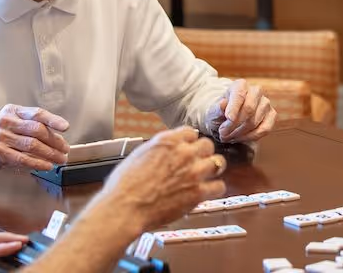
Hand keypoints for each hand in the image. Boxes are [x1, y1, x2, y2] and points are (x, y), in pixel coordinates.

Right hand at [0, 104, 69, 175]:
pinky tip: (46, 165)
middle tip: (65, 149)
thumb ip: (31, 126)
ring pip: (32, 145)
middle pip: (37, 130)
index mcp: (13, 111)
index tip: (65, 127)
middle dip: (55, 141)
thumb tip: (57, 136)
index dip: (53, 120)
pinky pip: (22, 158)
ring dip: (50, 153)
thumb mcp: (12, 125)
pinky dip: (37, 163)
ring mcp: (0, 136)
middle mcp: (6, 121)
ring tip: (60, 159)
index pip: (37, 113)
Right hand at [95, 126, 227, 230]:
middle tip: (197, 163)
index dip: (189, 142)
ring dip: (212, 169)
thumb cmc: (123, 187)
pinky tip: (207, 192)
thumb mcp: (138, 155)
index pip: (190, 132)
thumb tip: (165, 152)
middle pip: (207, 145)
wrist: (125, 208)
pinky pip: (219, 186)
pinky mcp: (198, 192)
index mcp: (167, 141)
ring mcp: (193, 172)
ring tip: (206, 176)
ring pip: (218, 162)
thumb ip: (158, 150)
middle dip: (203, 153)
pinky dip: (214, 189)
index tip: (188, 149)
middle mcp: (183, 153)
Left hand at [205, 79, 276, 142]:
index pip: (240, 95)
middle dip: (234, 125)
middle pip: (249, 109)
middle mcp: (256, 91)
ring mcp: (266, 103)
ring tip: (228, 137)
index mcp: (241, 85)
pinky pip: (264, 129)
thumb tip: (222, 104)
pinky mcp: (272, 115)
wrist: (229, 118)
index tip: (228, 119)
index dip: (234, 108)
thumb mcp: (214, 110)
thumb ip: (217, 108)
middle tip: (223, 134)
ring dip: (240, 133)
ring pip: (254, 121)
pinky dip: (251, 137)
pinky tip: (240, 138)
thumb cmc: (221, 112)